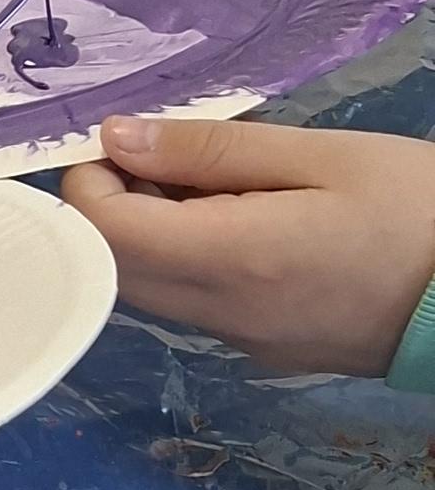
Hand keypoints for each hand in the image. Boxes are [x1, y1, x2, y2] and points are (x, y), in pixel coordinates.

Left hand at [60, 113, 434, 374]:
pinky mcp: (270, 351)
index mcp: (232, 262)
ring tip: (217, 179)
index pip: (103, 237)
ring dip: (152, 233)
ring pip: (153, 290)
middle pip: (115, 270)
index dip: (88, 183)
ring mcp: (246, 343)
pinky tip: (246, 218)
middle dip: (113, 207)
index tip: (120, 140)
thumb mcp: (321, 156)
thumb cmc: (418, 209)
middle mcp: (224, 317)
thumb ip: (210, 150)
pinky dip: (191, 259)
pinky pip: (197, 304)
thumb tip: (116, 138)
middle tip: (165, 152)